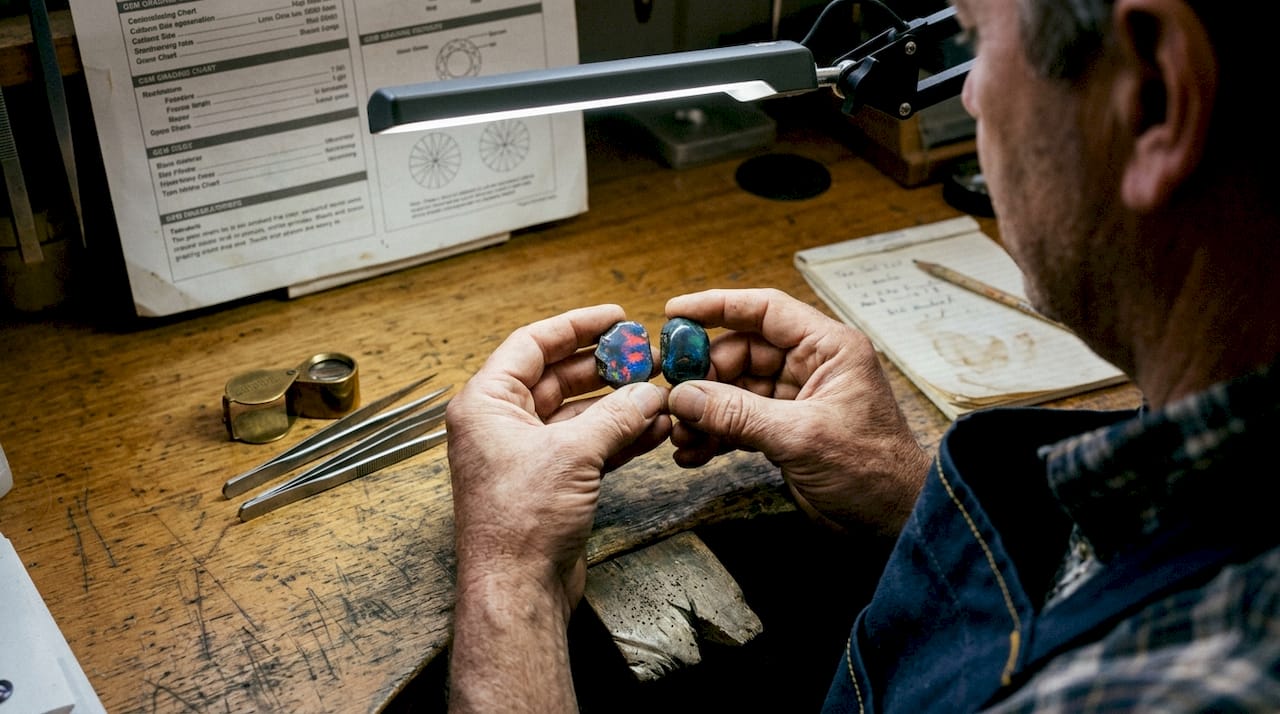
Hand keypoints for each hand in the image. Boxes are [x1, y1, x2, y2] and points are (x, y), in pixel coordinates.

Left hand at [446, 304, 669, 612]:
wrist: (517, 589)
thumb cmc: (519, 523)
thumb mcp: (573, 454)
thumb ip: (615, 416)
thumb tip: (648, 394)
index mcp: (486, 404)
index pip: (531, 344)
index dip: (575, 326)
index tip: (614, 317)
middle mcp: (501, 425)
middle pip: (557, 377)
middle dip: (604, 367)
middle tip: (643, 355)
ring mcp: (526, 455)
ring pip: (577, 413)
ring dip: (617, 405)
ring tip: (657, 392)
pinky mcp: (549, 483)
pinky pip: (587, 446)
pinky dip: (618, 437)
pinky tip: (652, 428)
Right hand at [664, 289, 928, 537]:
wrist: (894, 522)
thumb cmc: (873, 471)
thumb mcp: (801, 436)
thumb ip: (738, 414)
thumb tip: (683, 396)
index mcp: (828, 348)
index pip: (765, 310)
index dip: (717, 306)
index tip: (674, 312)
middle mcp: (811, 366)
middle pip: (740, 352)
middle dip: (703, 375)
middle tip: (673, 398)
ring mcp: (795, 400)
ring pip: (734, 390)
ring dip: (704, 412)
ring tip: (680, 435)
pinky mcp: (784, 432)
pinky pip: (738, 422)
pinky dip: (714, 435)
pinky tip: (692, 453)